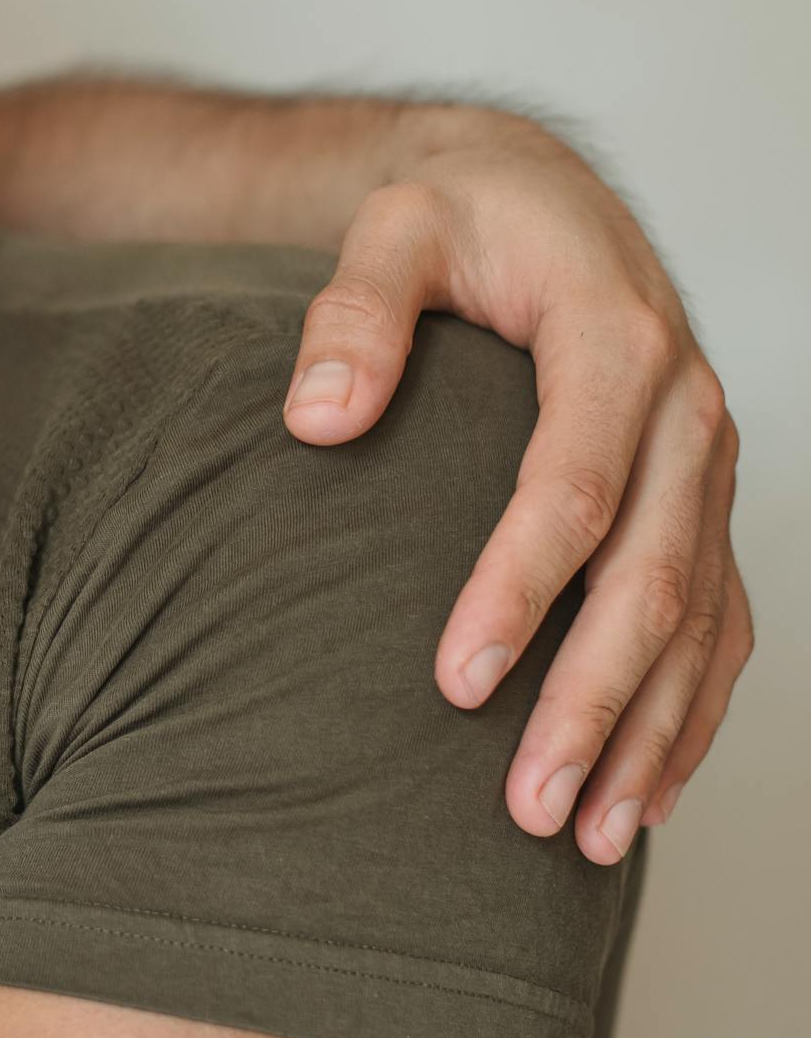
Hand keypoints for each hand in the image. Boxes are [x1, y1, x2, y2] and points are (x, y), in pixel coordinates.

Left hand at [281, 113, 752, 862]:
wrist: (537, 200)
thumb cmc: (458, 222)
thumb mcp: (394, 228)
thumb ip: (355, 311)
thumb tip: (318, 417)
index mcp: (615, 342)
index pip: (573, 487)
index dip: (519, 591)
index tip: (453, 684)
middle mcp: (684, 412)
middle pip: (649, 577)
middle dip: (591, 701)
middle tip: (522, 807)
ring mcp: (703, 467)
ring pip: (697, 619)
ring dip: (648, 734)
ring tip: (584, 837)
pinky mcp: (698, 505)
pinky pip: (719, 621)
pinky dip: (691, 712)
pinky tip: (643, 793)